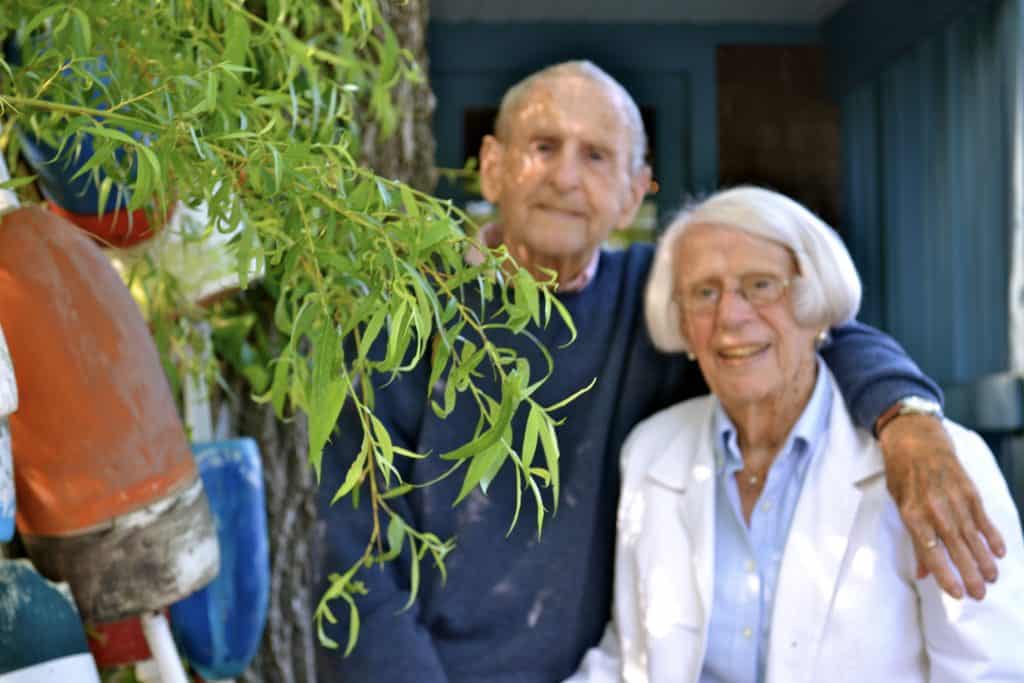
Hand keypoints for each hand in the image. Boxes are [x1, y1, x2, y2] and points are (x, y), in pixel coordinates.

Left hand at [879, 414, 1005, 599]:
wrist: (916, 439)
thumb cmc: (902, 475)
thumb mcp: (898, 505)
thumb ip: (913, 539)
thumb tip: (922, 573)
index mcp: (912, 514)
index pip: (930, 552)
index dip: (944, 574)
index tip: (956, 593)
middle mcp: (935, 509)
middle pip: (955, 548)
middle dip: (969, 574)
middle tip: (980, 595)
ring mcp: (954, 500)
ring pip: (973, 536)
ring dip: (984, 559)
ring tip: (992, 579)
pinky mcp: (969, 491)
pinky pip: (983, 518)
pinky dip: (993, 535)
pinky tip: (1000, 552)